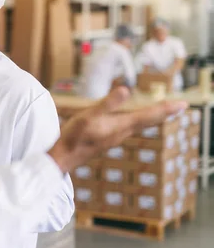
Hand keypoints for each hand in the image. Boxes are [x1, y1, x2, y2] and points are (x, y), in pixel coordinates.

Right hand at [48, 87, 186, 173]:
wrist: (64, 157)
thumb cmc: (75, 136)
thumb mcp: (89, 116)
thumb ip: (107, 103)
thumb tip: (126, 89)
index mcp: (121, 126)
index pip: (149, 115)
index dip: (166, 109)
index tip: (183, 104)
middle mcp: (122, 132)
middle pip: (148, 121)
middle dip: (164, 112)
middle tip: (181, 106)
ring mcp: (115, 136)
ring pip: (140, 124)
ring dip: (153, 117)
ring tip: (163, 111)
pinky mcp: (108, 138)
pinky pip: (130, 127)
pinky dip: (140, 121)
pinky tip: (136, 120)